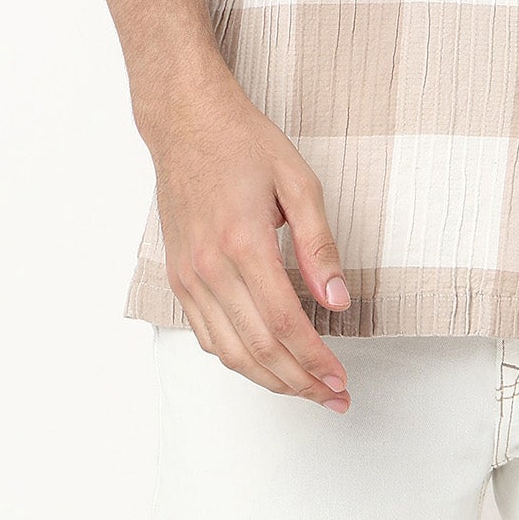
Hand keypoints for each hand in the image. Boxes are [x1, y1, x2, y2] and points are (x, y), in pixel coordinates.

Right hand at [146, 76, 354, 412]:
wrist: (187, 122)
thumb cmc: (243, 143)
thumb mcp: (298, 180)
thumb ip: (319, 243)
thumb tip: (338, 300)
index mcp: (243, 242)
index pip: (284, 323)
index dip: (314, 360)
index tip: (339, 379)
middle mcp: (210, 267)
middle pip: (257, 348)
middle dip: (299, 382)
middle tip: (333, 396)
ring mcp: (189, 276)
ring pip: (228, 352)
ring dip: (269, 379)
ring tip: (304, 389)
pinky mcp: (179, 277)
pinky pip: (206, 335)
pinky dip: (237, 359)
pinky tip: (263, 362)